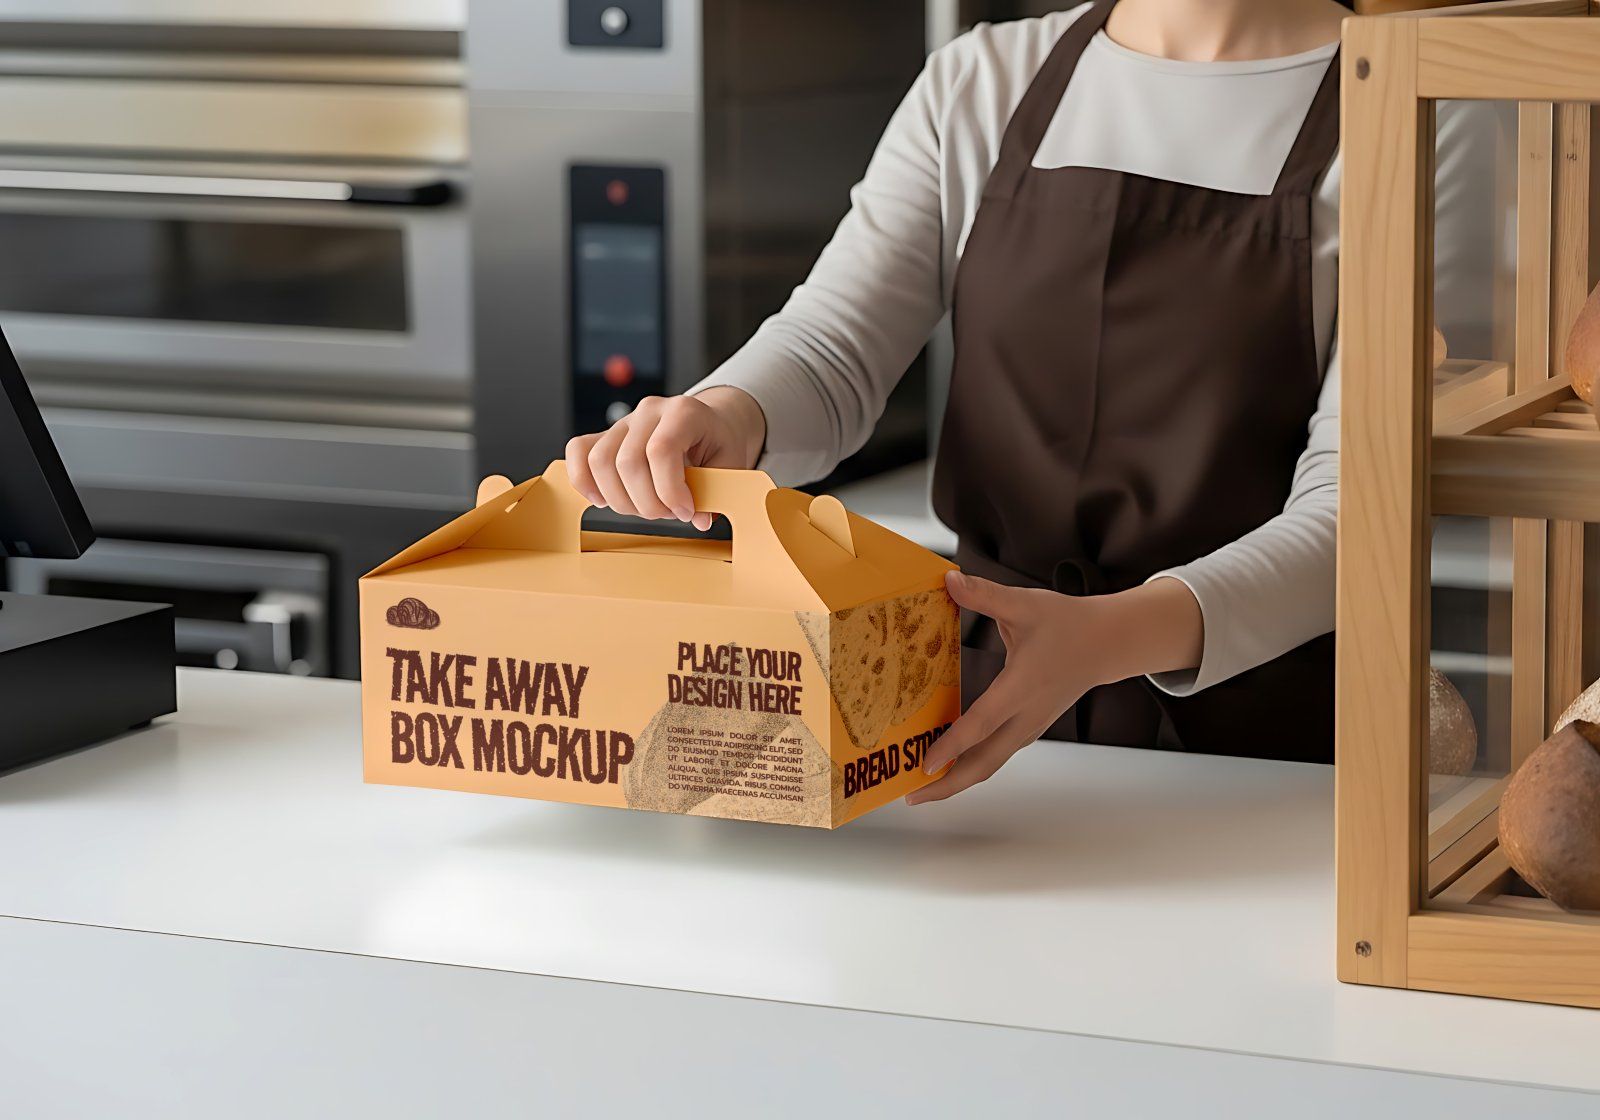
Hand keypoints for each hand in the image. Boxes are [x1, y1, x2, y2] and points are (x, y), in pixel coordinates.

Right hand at [565, 387, 766, 531]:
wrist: (711, 423)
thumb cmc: (719, 442)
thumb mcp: (731, 463)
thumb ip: (717, 491)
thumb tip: (699, 519)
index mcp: (684, 411)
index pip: (661, 450)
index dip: (670, 490)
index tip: (686, 511)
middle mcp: (650, 411)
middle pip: (627, 462)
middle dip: (647, 502)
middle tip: (668, 513)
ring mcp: (625, 422)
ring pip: (600, 462)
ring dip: (620, 499)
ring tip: (645, 507)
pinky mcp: (607, 435)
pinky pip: (578, 452)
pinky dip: (584, 480)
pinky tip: (603, 499)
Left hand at [905, 570, 1203, 805]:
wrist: (1107, 644)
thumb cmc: (1067, 623)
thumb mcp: (1025, 604)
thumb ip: (985, 594)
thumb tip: (949, 579)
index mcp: (1021, 687)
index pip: (981, 723)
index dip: (951, 746)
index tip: (924, 764)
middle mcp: (1025, 715)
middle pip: (984, 763)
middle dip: (947, 784)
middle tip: (910, 795)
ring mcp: (1028, 727)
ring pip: (990, 764)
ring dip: (957, 779)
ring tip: (920, 788)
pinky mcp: (1028, 728)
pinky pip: (995, 755)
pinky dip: (970, 766)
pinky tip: (946, 765)